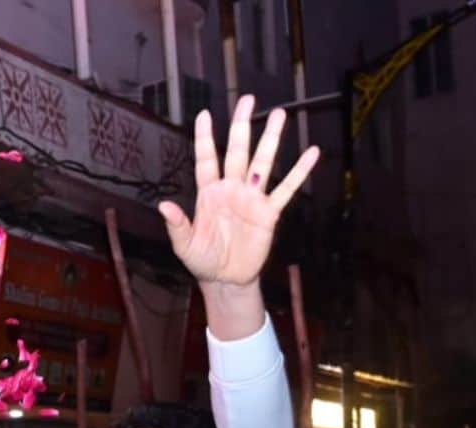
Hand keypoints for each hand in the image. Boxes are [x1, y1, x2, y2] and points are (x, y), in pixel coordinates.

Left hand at [157, 97, 318, 337]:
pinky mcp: (269, 212)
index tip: (204, 115)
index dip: (205, 138)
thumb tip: (163, 206)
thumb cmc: (202, 260)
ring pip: (263, 163)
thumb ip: (177, 225)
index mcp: (208, 193)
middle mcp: (231, 189)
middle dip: (242, 126)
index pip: (206, 160)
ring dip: (271, 140)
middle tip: (248, 100)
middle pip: (238, 152)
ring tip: (279, 114)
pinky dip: (299, 172)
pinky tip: (311, 153)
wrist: (225, 279)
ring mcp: (251, 198)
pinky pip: (287, 189)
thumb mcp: (184, 245)